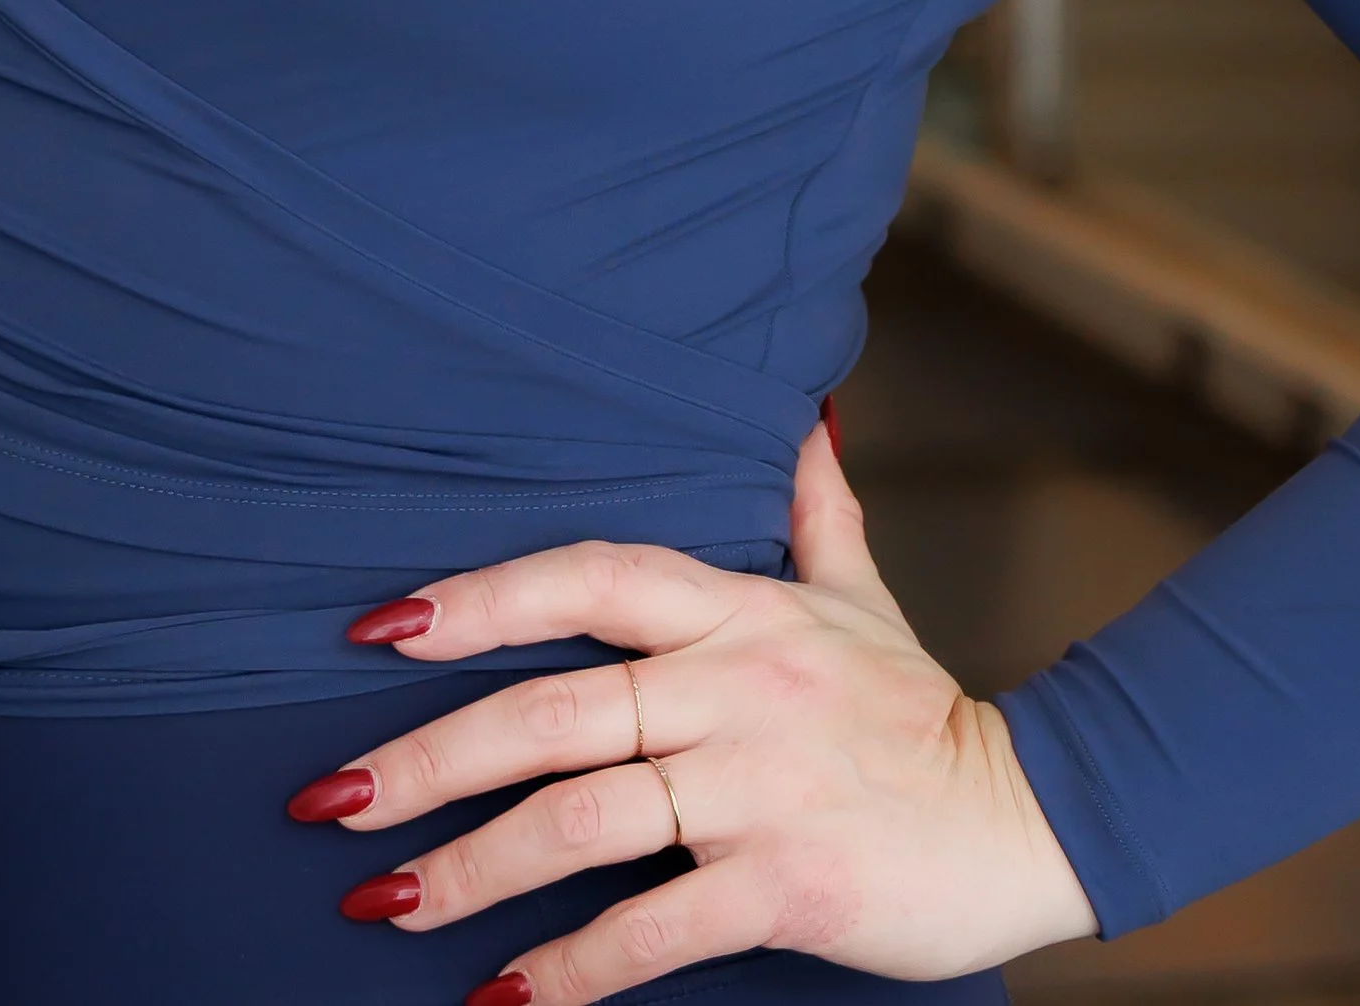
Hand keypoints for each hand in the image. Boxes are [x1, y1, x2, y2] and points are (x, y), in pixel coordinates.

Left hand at [293, 419, 1095, 998]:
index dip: (478, 599)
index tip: (378, 629)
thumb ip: (813, 507)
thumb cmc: (921, 710)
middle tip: (327, 799)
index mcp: (738, 611)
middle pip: (553, 712)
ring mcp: (757, 788)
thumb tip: (801, 413)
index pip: (585, 578)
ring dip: (469, 869)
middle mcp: (734, 686)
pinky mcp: (785, 885)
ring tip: (380, 904)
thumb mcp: (862, 592)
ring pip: (582, 821)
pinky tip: (496, 1000)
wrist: (1031, 816)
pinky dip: (566, 971)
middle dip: (428, 758)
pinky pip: (651, 928)